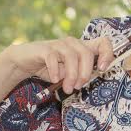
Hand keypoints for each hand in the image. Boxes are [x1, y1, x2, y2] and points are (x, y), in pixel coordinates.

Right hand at [0, 34, 115, 94]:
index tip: (102, 69)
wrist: (24, 62)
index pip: (103, 42)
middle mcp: (72, 43)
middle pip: (86, 53)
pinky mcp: (44, 48)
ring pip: (72, 56)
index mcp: (81, 47)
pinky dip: (56, 70)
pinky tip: (55, 80)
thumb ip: (79, 75)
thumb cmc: (49, 68)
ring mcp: (58, 44)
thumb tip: (86, 79)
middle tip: (77, 87)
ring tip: (67, 88)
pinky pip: (53, 57)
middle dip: (84, 73)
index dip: (107, 54)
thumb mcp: (67, 74)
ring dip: (71, 75)